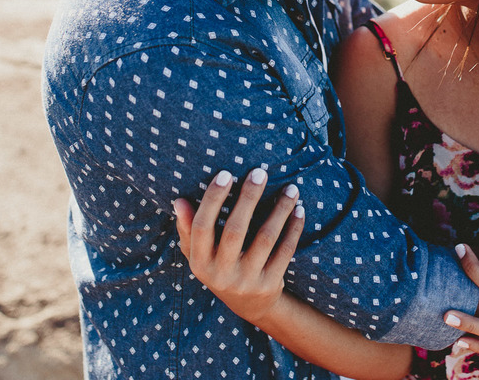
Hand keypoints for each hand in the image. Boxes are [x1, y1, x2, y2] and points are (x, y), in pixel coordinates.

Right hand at [172, 168, 304, 324]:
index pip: (202, 227)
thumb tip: (179, 201)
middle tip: (259, 172)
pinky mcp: (270, 284)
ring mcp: (247, 281)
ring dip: (280, 210)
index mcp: (200, 263)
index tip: (226, 174)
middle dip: (248, 198)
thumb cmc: (220, 267)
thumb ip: (188, 229)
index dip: (213, 199)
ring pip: (265, 238)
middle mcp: (221, 274)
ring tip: (290, 189)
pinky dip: (293, 228)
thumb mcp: (200, 254)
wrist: (250, 305)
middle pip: (235, 230)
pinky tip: (299, 210)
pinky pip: (285, 251)